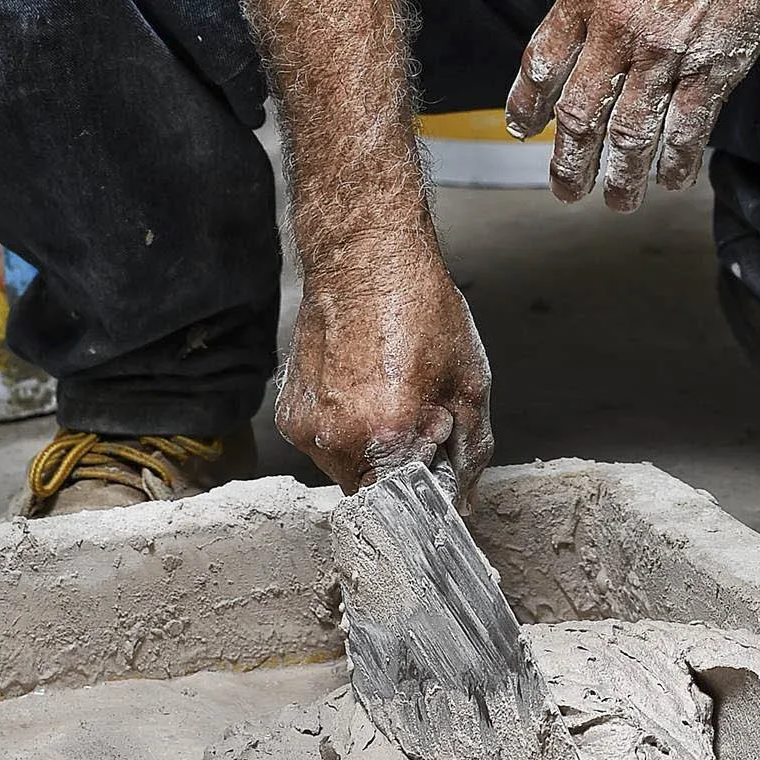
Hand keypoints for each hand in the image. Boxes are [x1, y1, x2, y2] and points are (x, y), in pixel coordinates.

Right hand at [276, 236, 492, 500]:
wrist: (365, 258)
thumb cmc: (418, 308)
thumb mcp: (467, 380)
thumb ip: (470, 450)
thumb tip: (463, 498)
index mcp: (386, 435)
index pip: (411, 501)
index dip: (431, 474)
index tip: (437, 443)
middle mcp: (337, 439)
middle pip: (375, 491)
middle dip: (400, 464)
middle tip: (415, 410)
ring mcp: (307, 429)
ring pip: (347, 468)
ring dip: (371, 447)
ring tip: (386, 390)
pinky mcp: (289, 414)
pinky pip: (323, 443)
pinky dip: (344, 427)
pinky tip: (360, 384)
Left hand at [504, 0, 759, 211]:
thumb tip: (582, 38)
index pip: (542, 60)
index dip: (527, 103)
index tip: (522, 128)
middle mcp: (620, 26)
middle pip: (580, 112)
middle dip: (568, 161)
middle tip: (565, 188)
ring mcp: (667, 52)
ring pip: (630, 134)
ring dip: (619, 177)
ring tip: (615, 201)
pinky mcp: (714, 68)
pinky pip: (687, 130)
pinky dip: (675, 163)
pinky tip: (669, 181)